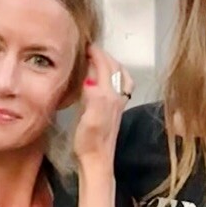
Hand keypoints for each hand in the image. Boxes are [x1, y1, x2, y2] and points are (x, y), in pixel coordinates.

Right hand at [72, 44, 131, 174]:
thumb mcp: (88, 121)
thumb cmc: (89, 144)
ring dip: (112, 64)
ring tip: (100, 59)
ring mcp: (117, 104)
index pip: (104, 66)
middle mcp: (116, 97)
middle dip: (104, 55)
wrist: (98, 162)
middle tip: (90, 48)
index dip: (95, 53)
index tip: (84, 44)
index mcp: (108, 96)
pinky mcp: (115, 111)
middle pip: (114, 68)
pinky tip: (106, 80)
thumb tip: (89, 80)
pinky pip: (119, 86)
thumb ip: (92, 99)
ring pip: (120, 76)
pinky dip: (114, 76)